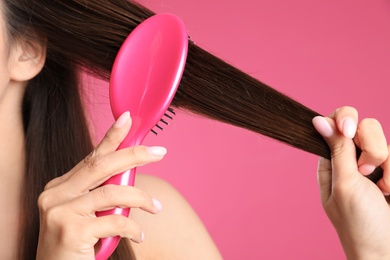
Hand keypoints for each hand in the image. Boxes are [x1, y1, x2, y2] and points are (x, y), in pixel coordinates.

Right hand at [36, 112, 164, 258]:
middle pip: (101, 165)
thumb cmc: (76, 244)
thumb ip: (102, 192)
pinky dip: (133, 227)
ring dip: (141, 199)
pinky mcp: (71, 231)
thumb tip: (131, 172)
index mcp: (60, 187)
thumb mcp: (87, 213)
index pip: (91, 157)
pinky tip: (139, 234)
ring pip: (113, 193)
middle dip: (134, 155)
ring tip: (157, 208)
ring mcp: (60, 212)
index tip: (127, 118)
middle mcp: (56, 194)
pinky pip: (115, 221)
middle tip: (159, 152)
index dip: (111, 136)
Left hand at [312, 106, 389, 258]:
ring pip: (385, 143)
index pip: (335, 123)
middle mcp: (352, 160)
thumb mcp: (345, 184)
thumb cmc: (360, 223)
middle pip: (365, 127)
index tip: (349, 131)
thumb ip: (337, 150)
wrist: (387, 250)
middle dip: (371, 148)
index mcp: (331, 161)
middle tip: (366, 172)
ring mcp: (375, 166)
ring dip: (388, 166)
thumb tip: (317, 119)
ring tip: (383, 191)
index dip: (345, 120)